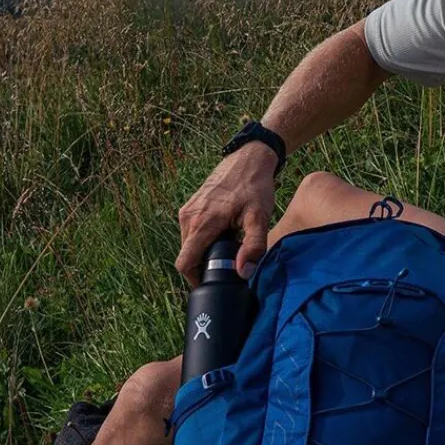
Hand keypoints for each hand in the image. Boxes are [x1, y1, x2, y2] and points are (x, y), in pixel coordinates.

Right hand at [175, 142, 277, 285]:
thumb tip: (243, 272)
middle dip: (203, 267)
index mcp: (201, 223)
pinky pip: (191, 233)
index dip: (195, 279)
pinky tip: (224, 238)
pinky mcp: (191, 206)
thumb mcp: (260, 218)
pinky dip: (204, 240)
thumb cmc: (255, 186)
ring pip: (189, 244)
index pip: (184, 263)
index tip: (211, 285)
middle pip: (187, 256)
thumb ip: (253, 246)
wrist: (249, 159)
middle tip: (227, 270)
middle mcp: (188, 217)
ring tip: (228, 252)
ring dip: (204, 253)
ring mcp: (187, 211)